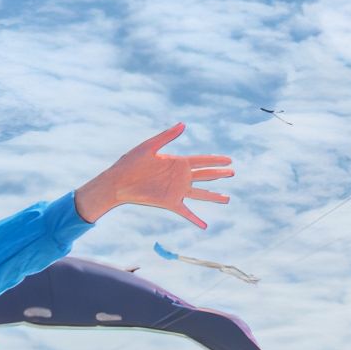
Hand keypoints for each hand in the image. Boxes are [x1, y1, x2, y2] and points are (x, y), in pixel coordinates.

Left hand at [77, 126, 233, 228]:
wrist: (117, 182)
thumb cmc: (130, 162)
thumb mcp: (149, 146)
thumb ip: (167, 136)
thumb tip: (183, 124)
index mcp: (177, 162)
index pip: (202, 160)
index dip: (216, 160)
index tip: (229, 160)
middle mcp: (180, 177)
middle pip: (205, 176)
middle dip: (219, 174)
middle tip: (233, 173)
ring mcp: (176, 190)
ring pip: (200, 194)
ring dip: (214, 197)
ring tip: (227, 199)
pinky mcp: (169, 203)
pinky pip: (186, 212)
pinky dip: (196, 219)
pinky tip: (205, 225)